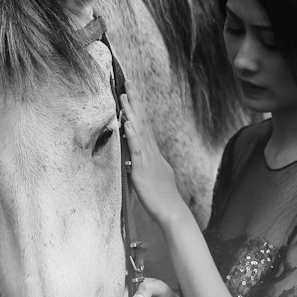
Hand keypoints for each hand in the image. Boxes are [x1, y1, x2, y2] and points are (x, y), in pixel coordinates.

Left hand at [120, 92, 183, 222]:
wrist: (172, 212)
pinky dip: (132, 135)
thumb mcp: (156, 177)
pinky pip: (137, 150)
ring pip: (139, 132)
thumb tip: (140, 157)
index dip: (138, 109)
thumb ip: (148, 165)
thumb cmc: (164, 199)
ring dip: (131, 113)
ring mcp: (148, 160)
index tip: (133, 93)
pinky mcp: (143, 170)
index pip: (145, 126)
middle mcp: (152, 152)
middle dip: (135, 103)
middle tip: (128, 84)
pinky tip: (127, 123)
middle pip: (143, 123)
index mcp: (154, 154)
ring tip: (124, 97)